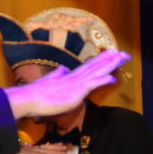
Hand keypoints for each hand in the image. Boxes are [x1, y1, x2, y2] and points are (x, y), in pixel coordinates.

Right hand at [4, 50, 129, 119]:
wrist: (27, 99)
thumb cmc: (36, 94)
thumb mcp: (49, 82)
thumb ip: (57, 75)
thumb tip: (63, 68)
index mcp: (69, 77)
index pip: (88, 67)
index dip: (101, 60)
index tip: (112, 54)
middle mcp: (74, 78)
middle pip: (95, 67)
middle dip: (110, 60)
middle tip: (124, 53)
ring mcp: (75, 85)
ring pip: (96, 73)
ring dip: (109, 65)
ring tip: (121, 58)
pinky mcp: (74, 93)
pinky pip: (90, 85)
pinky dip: (101, 81)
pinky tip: (112, 78)